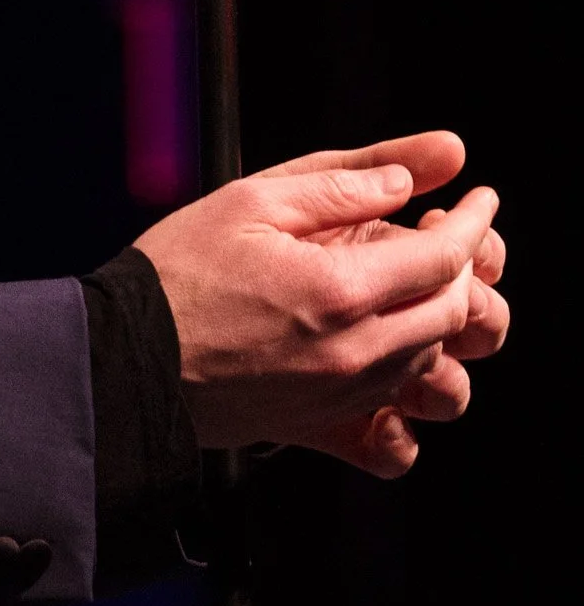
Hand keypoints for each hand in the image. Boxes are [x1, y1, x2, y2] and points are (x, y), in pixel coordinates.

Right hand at [135, 131, 506, 469]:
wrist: (126, 359)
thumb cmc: (177, 273)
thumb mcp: (252, 201)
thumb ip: (345, 182)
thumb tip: (421, 173)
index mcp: (339, 288)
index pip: (446, 254)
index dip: (475, 220)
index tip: (479, 198)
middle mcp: (354, 352)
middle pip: (456, 310)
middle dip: (463, 266)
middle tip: (439, 233)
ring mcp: (342, 395)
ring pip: (436, 363)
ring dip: (439, 323)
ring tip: (409, 292)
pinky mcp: (323, 427)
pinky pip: (400, 432)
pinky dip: (408, 396)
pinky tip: (388, 361)